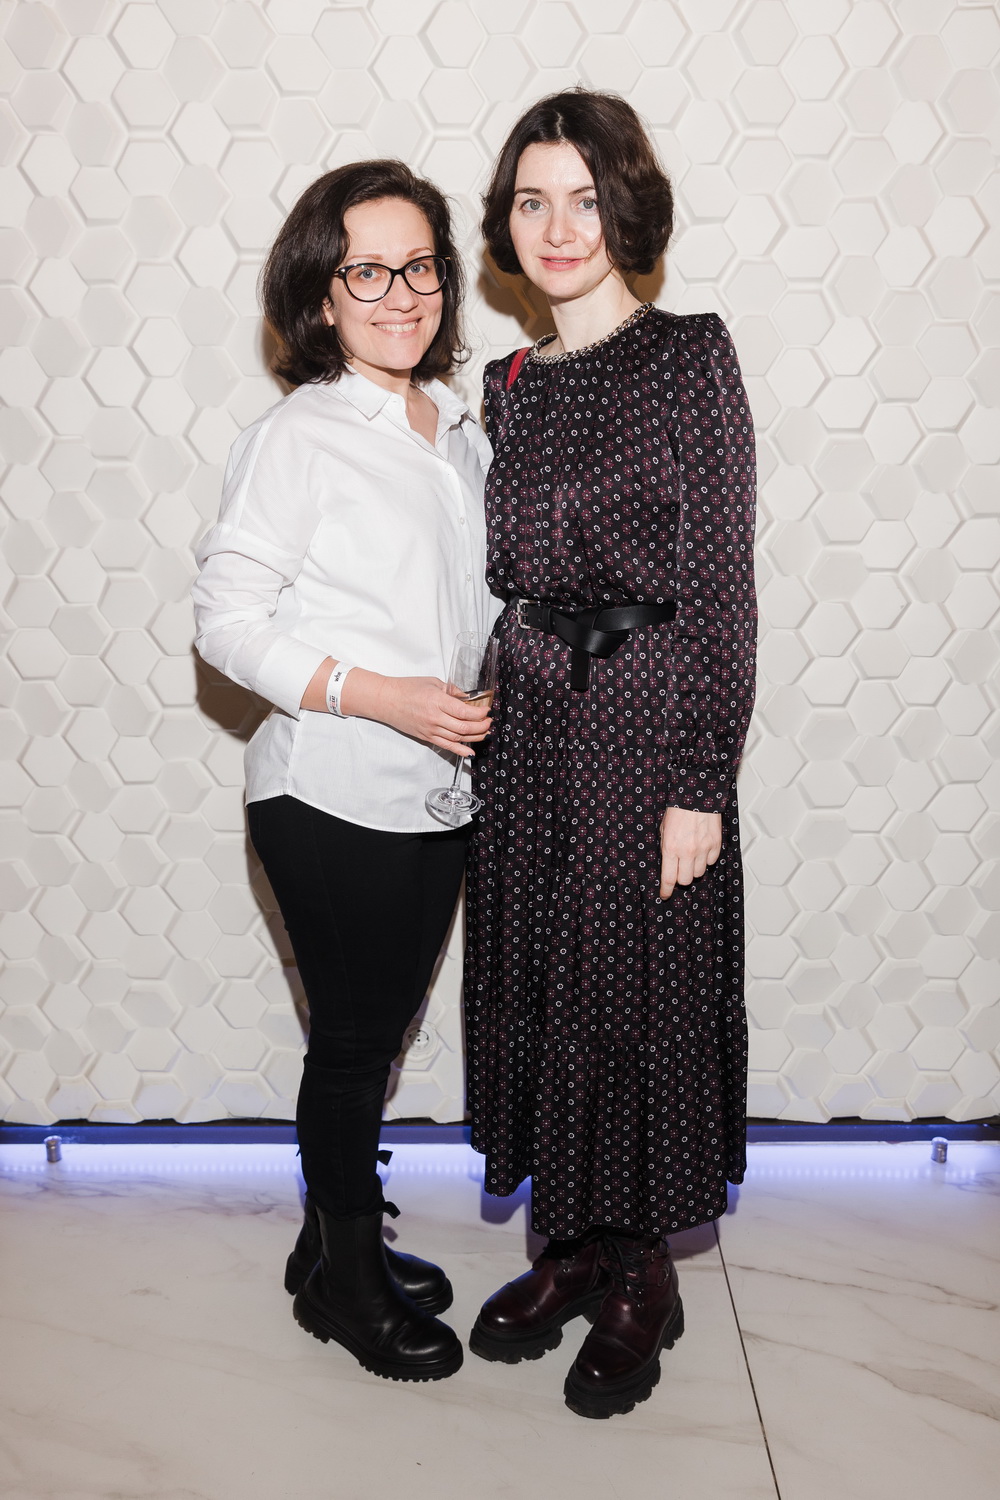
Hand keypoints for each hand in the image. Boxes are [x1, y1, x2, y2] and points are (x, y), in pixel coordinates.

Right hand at [343, 670, 491, 755]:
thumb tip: (467, 697)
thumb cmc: (407, 688)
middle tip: (489, 722)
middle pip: (464, 727)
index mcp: (437, 701)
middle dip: (481, 726)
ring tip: (485, 733)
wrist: (386, 700)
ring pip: (458, 737)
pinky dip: (460, 750)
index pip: (464, 712)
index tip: (487, 710)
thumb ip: (451, 690)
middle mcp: (435, 717)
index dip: (479, 713)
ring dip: (475, 737)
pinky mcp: (426, 737)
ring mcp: (430, 729)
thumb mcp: (433, 682)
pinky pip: (446, 746)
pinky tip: (470, 752)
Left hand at [658, 807, 721, 899]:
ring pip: (699, 873)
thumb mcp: (663, 829)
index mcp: (670, 848)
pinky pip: (711, 862)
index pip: (668, 878)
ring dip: (694, 868)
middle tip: (679, 869)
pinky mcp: (715, 845)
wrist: (697, 795)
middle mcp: (687, 851)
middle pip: (685, 880)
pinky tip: (702, 848)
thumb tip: (667, 863)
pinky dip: (706, 858)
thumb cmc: (678, 809)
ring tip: (691, 855)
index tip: (665, 894)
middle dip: (681, 877)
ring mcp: (703, 849)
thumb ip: (665, 847)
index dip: (666, 890)